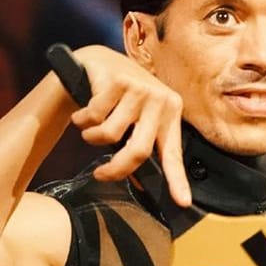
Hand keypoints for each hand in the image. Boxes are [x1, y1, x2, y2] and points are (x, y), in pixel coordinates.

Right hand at [67, 46, 190, 205]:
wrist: (99, 62)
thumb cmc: (121, 99)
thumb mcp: (139, 118)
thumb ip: (141, 144)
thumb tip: (139, 184)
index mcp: (171, 114)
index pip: (174, 154)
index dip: (177, 180)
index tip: (183, 202)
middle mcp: (161, 101)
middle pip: (138, 151)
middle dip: (115, 169)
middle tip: (100, 175)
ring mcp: (140, 89)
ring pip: (109, 135)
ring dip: (92, 137)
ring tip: (90, 129)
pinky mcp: (118, 81)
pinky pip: (93, 117)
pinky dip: (81, 120)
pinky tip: (83, 112)